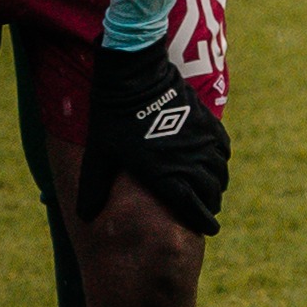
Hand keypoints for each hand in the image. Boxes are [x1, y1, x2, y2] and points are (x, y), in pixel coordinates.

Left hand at [72, 32, 224, 236]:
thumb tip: (83, 216)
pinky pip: (223, 150)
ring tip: (210, 190)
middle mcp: (190, 163)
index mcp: (165, 176)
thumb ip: (94, 187)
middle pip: (211, 193)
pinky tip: (213, 161)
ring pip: (219, 172)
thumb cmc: (113, 118)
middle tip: (206, 211)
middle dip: (210, 205)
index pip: (194, 209)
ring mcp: (202, 142)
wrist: (134, 76)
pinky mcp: (208, 123)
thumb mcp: (100, 155)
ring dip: (216, 183)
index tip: (208, 229)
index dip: (203, 222)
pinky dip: (220, 160)